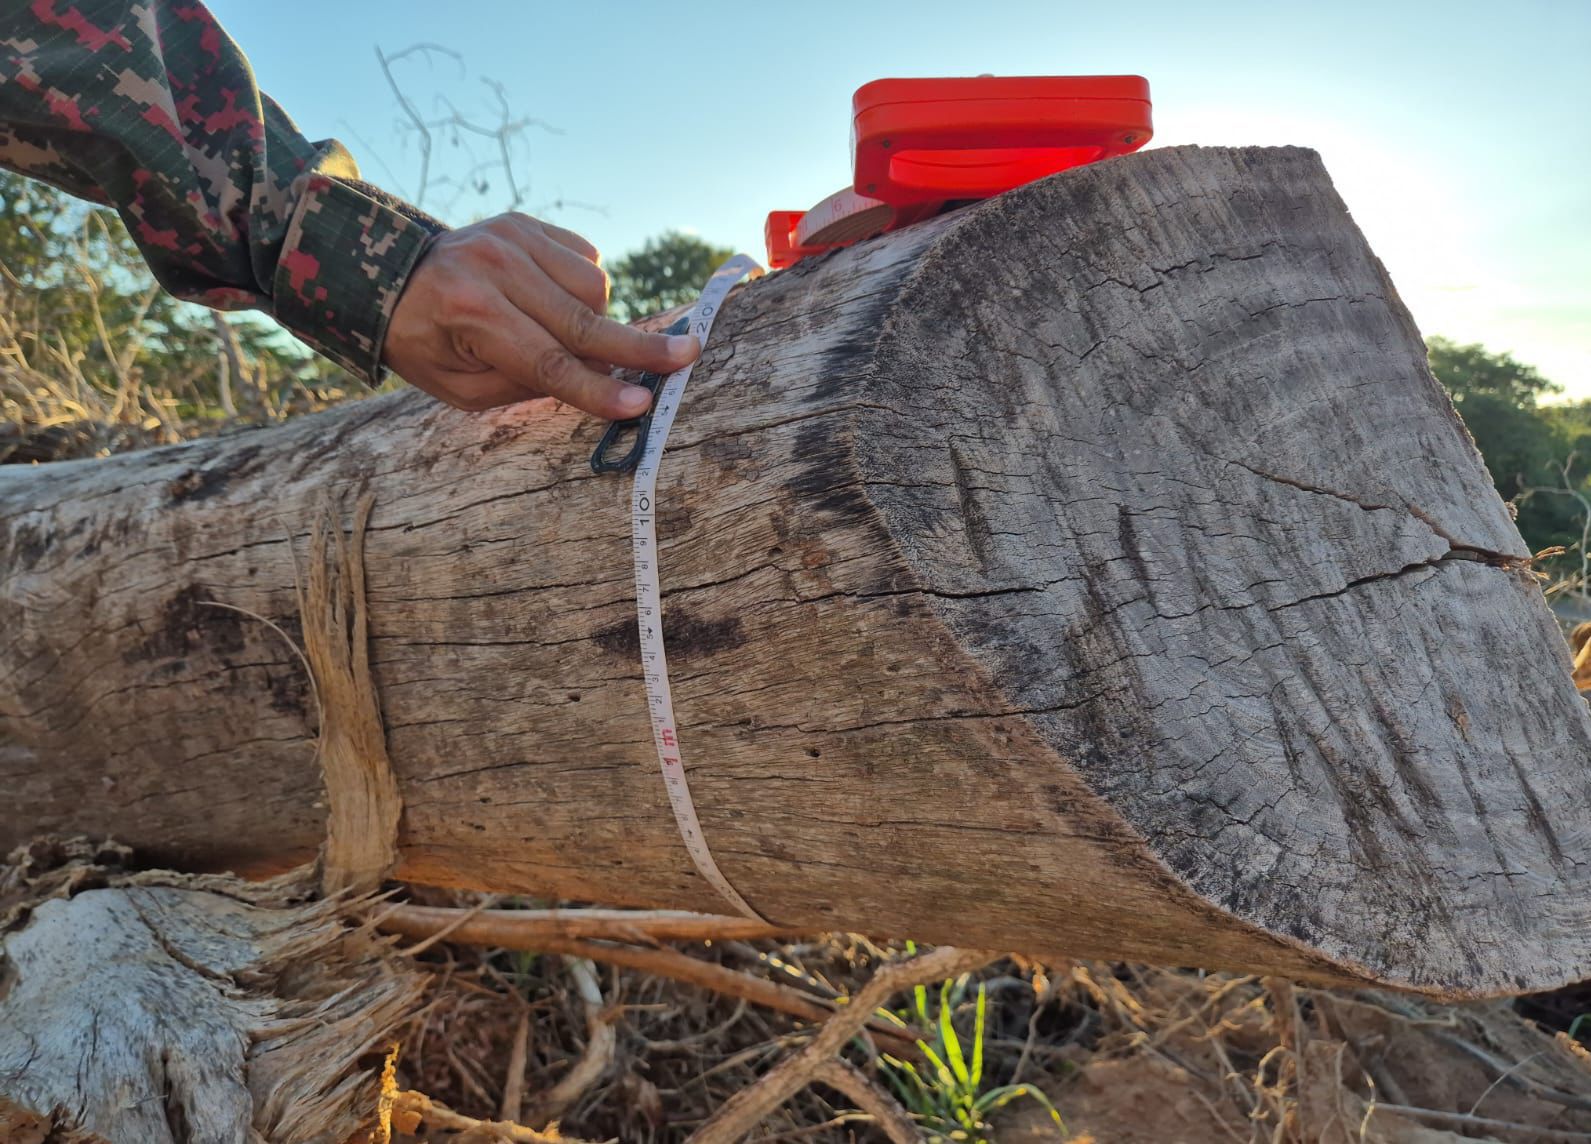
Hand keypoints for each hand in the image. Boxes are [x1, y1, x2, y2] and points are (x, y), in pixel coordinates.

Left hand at [381, 213, 698, 417]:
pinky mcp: (525, 222)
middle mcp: (495, 265)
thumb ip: (528, 383)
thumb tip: (595, 374)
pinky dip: (584, 289)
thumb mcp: (462, 387)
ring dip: (596, 320)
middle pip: (582, 320)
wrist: (386, 277)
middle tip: (688, 357)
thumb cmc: (427, 346)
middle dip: (637, 348)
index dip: (596, 389)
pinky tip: (555, 301)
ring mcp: (512, 235)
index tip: (640, 405)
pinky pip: (584, 259)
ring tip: (566, 336)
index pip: (548, 362)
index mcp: (471, 312)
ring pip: (593, 286)